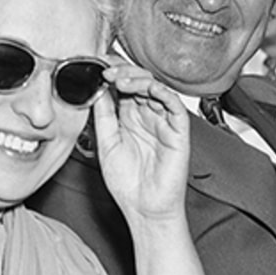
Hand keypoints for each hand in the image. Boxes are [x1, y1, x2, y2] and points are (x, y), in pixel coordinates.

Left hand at [91, 64, 190, 225]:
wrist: (144, 209)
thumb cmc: (127, 183)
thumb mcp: (106, 144)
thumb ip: (104, 116)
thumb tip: (98, 89)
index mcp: (129, 118)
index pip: (124, 86)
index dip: (113, 73)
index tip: (97, 65)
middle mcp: (147, 117)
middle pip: (140, 82)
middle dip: (123, 71)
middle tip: (107, 70)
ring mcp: (163, 123)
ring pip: (156, 88)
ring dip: (138, 79)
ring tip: (120, 79)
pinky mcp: (178, 132)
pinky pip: (174, 106)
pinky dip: (163, 93)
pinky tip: (148, 88)